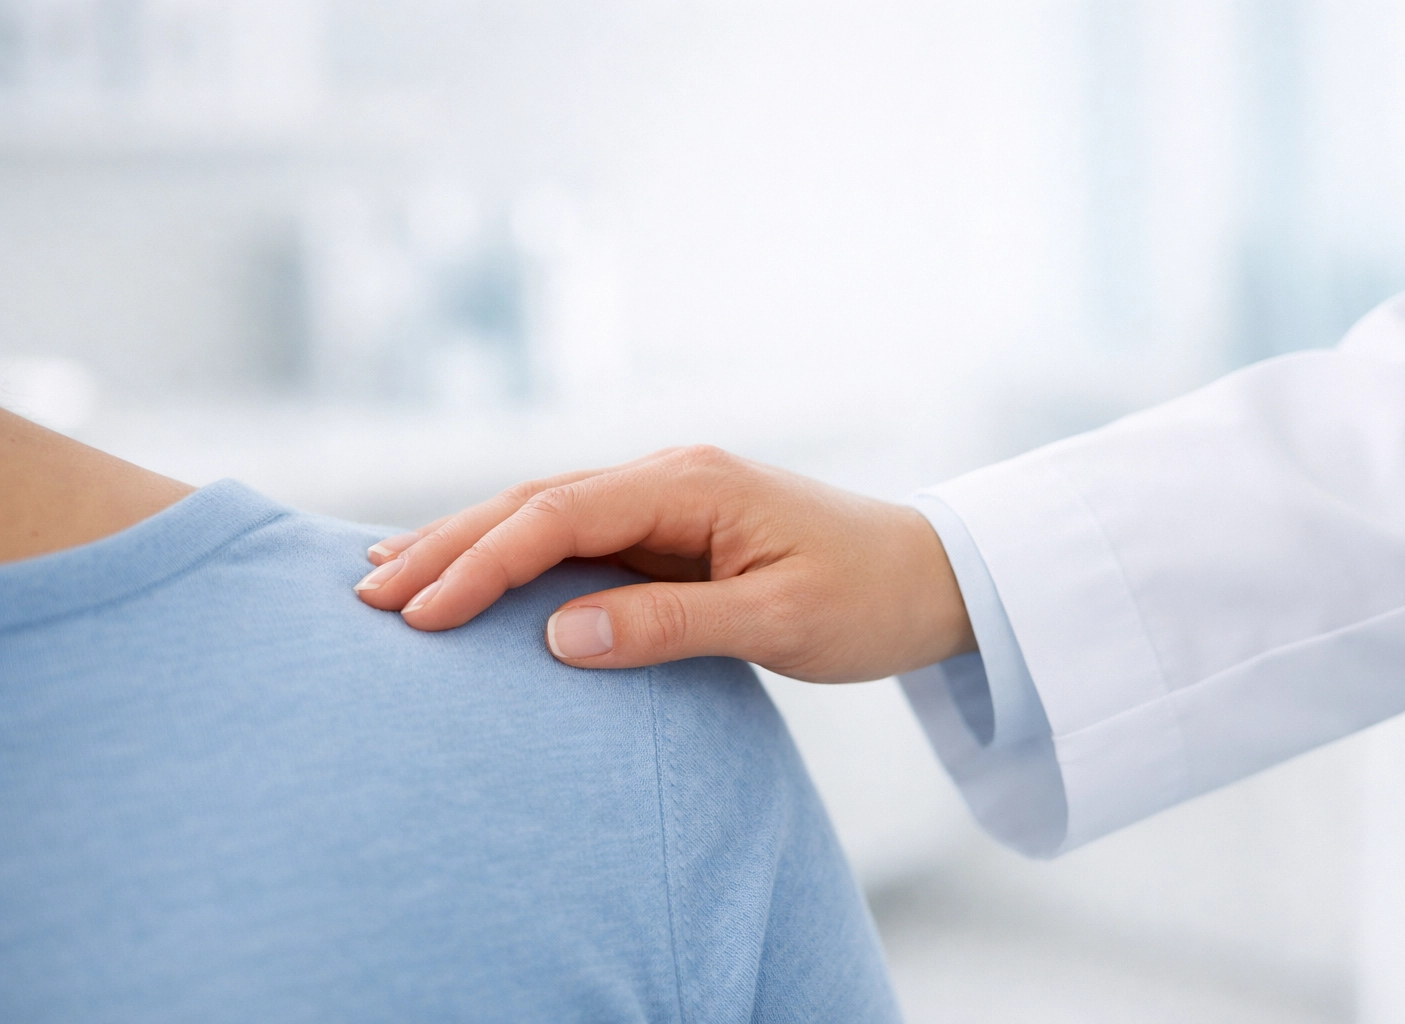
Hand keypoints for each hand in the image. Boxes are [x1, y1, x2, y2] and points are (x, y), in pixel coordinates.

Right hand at [352, 446, 975, 681]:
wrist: (929, 576)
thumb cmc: (866, 597)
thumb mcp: (778, 619)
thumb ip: (670, 625)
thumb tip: (559, 636)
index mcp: (691, 484)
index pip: (561, 517)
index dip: (485, 563)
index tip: (421, 615)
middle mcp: (668, 477)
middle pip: (534, 503)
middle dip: (448, 544)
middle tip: (364, 593)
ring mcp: (666, 500)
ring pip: (543, 513)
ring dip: (466, 543)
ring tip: (385, 575)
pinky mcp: (669, 530)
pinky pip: (574, 537)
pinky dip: (512, 554)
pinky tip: (468, 570)